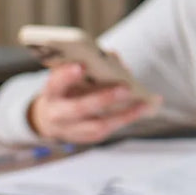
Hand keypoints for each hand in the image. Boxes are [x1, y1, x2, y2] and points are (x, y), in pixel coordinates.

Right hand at [28, 63, 158, 143]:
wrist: (52, 118)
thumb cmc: (66, 89)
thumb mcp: (69, 75)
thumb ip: (88, 65)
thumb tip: (112, 57)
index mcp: (51, 94)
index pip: (55, 84)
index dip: (66, 76)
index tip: (81, 65)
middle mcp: (58, 114)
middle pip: (79, 108)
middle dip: (103, 98)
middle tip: (126, 88)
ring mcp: (72, 130)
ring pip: (98, 125)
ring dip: (124, 114)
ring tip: (144, 103)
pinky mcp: (87, 137)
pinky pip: (108, 129)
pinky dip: (127, 118)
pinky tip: (144, 108)